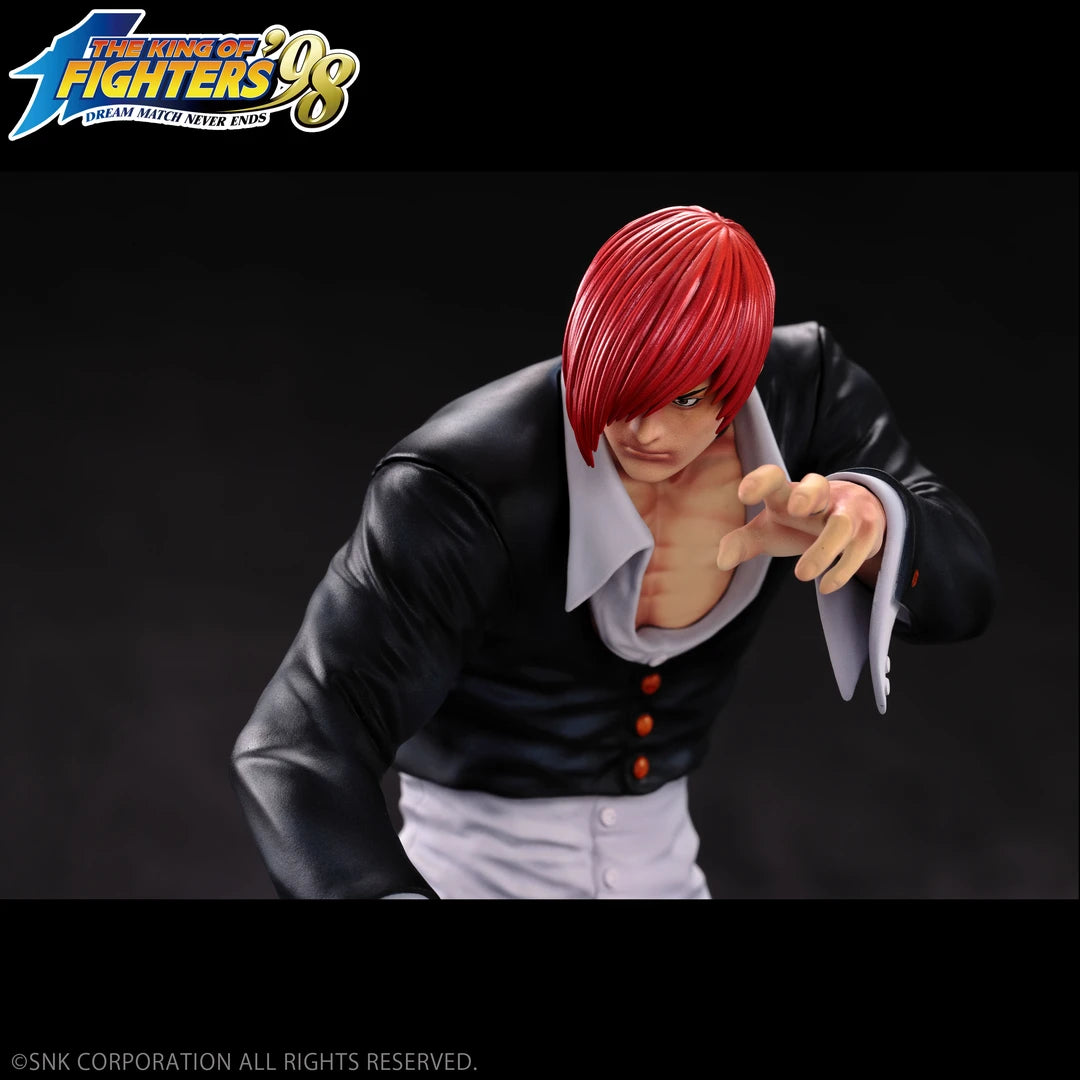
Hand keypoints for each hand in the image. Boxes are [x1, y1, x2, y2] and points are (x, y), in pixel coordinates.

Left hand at [715, 465, 885, 593]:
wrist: (855, 515)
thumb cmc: (800, 523)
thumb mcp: (769, 531)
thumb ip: (743, 543)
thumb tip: (722, 561)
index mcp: (788, 494)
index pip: (774, 478)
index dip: (760, 482)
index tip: (744, 494)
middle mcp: (820, 497)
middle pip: (817, 486)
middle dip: (807, 495)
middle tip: (796, 510)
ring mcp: (847, 512)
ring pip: (842, 524)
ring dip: (824, 548)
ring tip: (802, 574)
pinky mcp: (868, 532)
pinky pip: (859, 549)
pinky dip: (842, 570)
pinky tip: (825, 587)